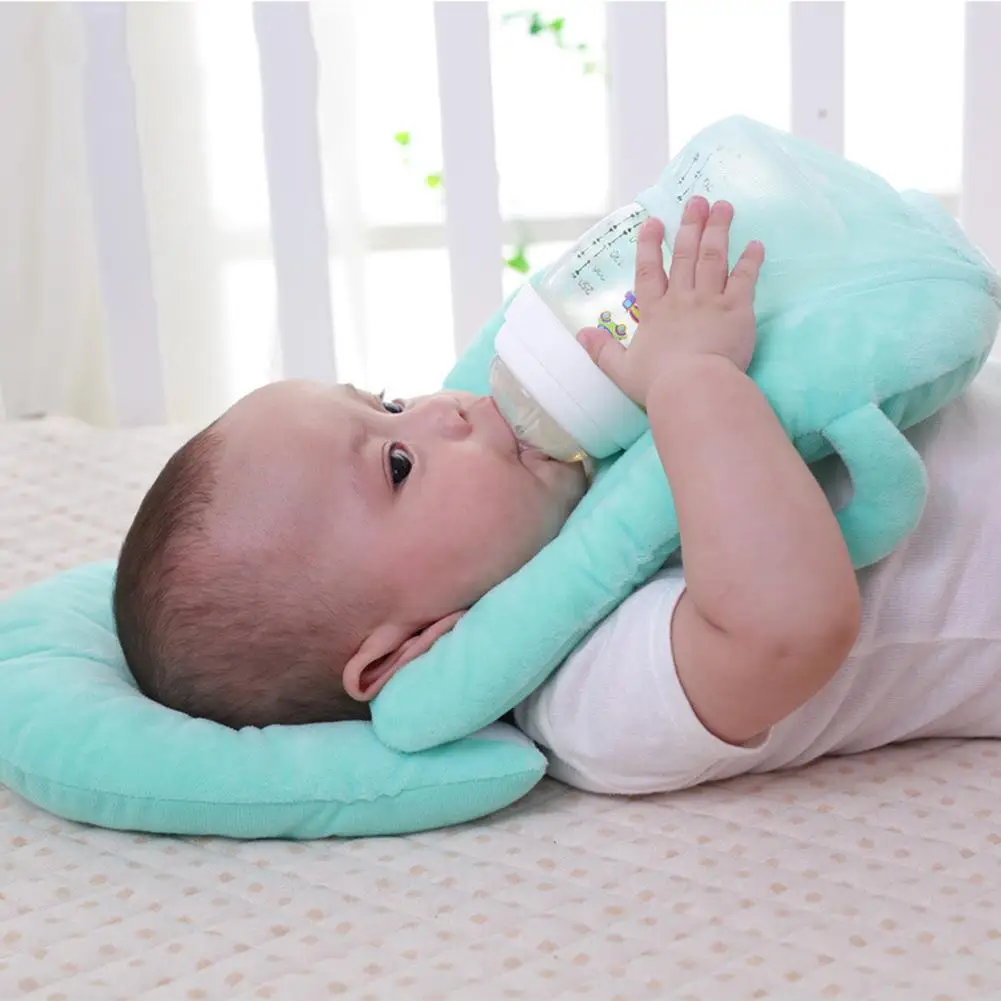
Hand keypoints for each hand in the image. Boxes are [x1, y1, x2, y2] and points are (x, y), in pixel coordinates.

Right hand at [576, 196, 764, 407]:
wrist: (694, 388)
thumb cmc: (658, 384)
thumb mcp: (622, 370)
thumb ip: (602, 351)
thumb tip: (581, 335)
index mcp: (655, 312)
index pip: (649, 271)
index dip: (649, 245)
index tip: (653, 222)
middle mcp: (681, 299)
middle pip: (685, 255)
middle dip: (690, 225)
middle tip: (697, 201)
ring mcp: (710, 301)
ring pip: (713, 258)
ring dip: (718, 230)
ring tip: (723, 206)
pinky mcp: (737, 310)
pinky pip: (745, 279)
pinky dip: (750, 260)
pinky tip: (756, 244)